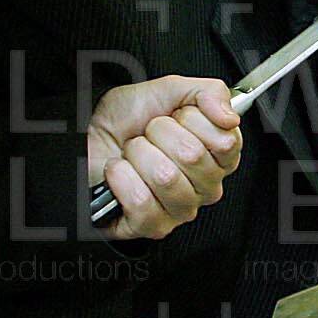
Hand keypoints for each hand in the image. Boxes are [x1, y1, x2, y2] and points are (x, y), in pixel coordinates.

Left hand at [87, 75, 242, 238]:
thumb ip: (210, 93)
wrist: (88, 135)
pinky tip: (119, 171)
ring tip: (133, 152)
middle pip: (193, 156)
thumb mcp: (169, 90)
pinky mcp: (151, 226)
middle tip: (148, 134)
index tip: (176, 116)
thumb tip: (230, 117)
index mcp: (218, 157)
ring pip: (166, 178)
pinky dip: (121, 178)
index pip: (225, 141)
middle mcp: (205, 187)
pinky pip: (142, 201)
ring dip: (139, 154)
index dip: (193, 120)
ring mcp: (180, 210)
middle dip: (160, 133)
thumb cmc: (127, 119)